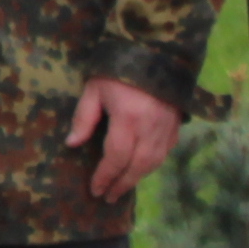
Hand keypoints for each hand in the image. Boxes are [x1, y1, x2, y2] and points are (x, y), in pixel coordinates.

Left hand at [66, 78, 184, 200]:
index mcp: (128, 119)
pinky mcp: (176, 124)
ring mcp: (166, 127)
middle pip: (137, 166)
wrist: (155, 50)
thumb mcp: (94, 89)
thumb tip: (72, 144)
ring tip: (122, 187)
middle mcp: (150, 128)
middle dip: (121, 184)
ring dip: (137, 178)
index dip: (105, 176)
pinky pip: (165, 152)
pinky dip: (152, 164)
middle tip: (108, 197)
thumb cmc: (117, 69)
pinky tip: (141, 169)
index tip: (95, 190)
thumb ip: (84, 117)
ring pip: (154, 162)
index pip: (116, 157)